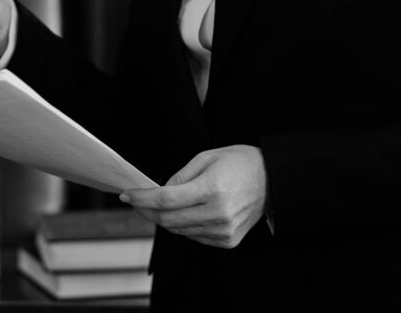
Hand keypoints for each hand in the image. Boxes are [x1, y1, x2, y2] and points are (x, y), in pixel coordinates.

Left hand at [120, 145, 267, 248]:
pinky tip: (185, 212)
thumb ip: (180, 177)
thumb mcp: (206, 158)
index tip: (127, 195)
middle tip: (136, 201)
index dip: (142, 198)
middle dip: (146, 211)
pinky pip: (194, 237)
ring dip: (163, 219)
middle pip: (168, 219)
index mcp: (212, 189)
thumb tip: (158, 192)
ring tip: (160, 205)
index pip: (165, 199)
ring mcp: (223, 231)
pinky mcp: (228, 241)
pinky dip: (183, 226)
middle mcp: (218, 214)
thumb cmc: (239, 163)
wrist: (272, 180)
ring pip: (178, 230)